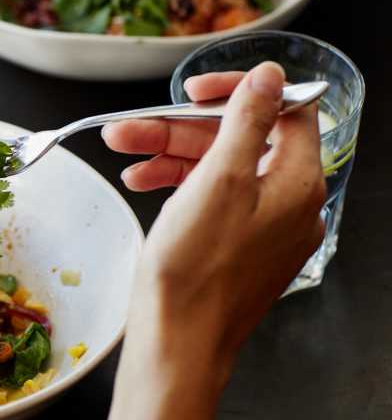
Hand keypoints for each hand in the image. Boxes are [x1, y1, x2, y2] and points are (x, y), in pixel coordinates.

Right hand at [104, 62, 325, 419]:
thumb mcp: (217, 181)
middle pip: (240, 142)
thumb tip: (270, 76)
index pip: (282, 111)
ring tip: (123, 156)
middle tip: (130, 129)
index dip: (236, 92)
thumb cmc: (195, 271)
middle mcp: (289, 205)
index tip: (192, 91)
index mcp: (297, 183)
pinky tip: (142, 184)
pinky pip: (213, 202)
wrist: (177, 343)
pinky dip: (178, 188)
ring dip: (170, 156)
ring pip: (219, 172)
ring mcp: (264, 230)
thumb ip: (247, 121)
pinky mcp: (238, 250)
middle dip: (181, 130)